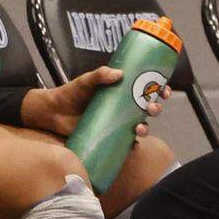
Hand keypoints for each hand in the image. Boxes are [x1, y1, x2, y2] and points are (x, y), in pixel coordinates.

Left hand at [20, 66, 169, 137]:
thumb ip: (100, 75)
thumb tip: (118, 74)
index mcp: (120, 91)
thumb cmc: (70, 93)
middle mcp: (121, 107)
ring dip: (146, 127)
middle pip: (146, 108)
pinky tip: (133, 144)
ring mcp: (115, 123)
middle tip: (152, 106)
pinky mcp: (107, 137)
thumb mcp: (85, 80)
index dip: (159, 89)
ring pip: (139, 125)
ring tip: (140, 126)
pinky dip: (132, 145)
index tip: (165, 89)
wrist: (53, 112)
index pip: (145, 88)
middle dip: (156, 108)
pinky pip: (124, 143)